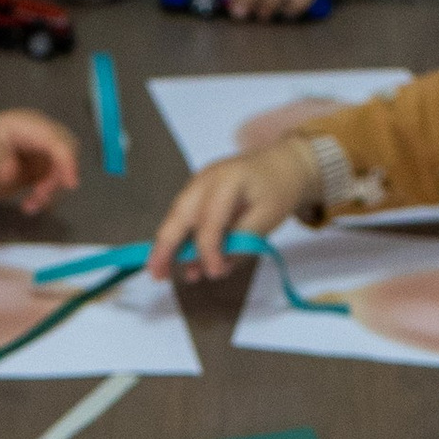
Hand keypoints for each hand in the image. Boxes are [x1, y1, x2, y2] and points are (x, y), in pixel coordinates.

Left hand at [0, 111, 81, 211]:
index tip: (70, 184)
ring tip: (29, 204)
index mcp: (24, 124)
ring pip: (63, 168)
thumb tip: (11, 171)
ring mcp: (42, 148)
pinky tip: (29, 205)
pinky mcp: (43, 163)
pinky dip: (46, 195)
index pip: (54, 139)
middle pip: (67, 149)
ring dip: (51, 189)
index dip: (66, 160)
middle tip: (40, 195)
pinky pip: (55, 180)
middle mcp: (38, 132)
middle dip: (60, 176)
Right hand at [147, 141, 324, 281]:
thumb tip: (218, 268)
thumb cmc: (277, 190)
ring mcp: (198, 182)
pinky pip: (182, 214)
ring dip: (166, 244)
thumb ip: (242, 243)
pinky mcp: (196, 190)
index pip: (210, 220)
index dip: (208, 250)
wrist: (281, 164)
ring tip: (160, 272)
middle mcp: (206, 178)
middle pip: (180, 214)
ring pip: (175, 215)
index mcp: (229, 180)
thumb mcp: (268, 219)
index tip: (213, 273)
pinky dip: (177, 236)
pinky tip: (175, 258)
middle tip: (157, 274)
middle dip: (165, 246)